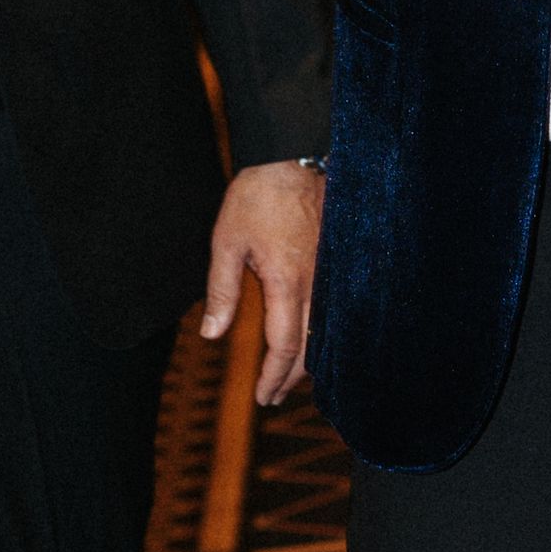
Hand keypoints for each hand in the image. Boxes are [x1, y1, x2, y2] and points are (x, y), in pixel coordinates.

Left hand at [204, 158, 323, 406]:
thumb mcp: (227, 241)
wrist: (294, 155)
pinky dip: (323, 332)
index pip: (285, 345)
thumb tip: (212, 334)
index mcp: (287, 281)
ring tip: (291, 375)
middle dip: (292, 377)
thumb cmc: (258, 196)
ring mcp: (332, 271)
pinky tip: (313, 336)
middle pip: (311, 346)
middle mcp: (316, 282)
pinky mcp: (338, 259)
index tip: (263, 396)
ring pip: (328, 330)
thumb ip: (222, 290)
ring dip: (310, 358)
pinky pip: (335, 308)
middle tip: (274, 396)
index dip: (274, 376)